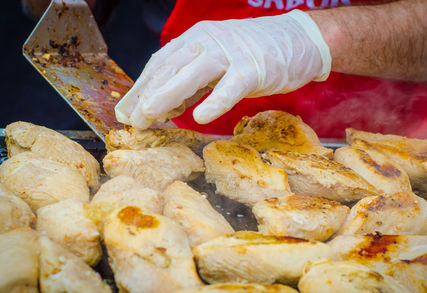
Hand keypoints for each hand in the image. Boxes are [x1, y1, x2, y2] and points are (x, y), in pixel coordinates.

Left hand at [115, 10, 330, 128]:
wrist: (299, 40)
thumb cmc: (255, 54)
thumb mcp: (217, 62)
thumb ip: (191, 81)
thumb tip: (164, 105)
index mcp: (197, 39)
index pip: (161, 62)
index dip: (141, 86)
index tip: (127, 109)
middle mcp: (209, 41)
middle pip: (171, 67)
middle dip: (148, 94)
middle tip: (133, 120)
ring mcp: (232, 53)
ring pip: (194, 73)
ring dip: (169, 95)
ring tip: (152, 116)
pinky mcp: (255, 68)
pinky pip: (231, 86)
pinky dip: (215, 101)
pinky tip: (200, 117)